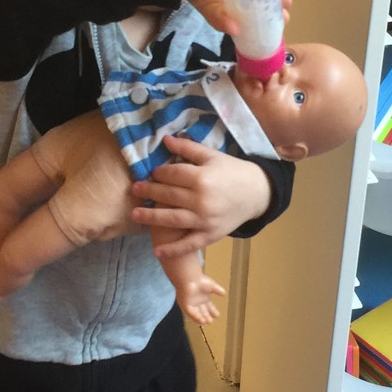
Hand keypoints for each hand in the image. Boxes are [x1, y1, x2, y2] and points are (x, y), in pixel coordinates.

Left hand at [131, 135, 271, 257]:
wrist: (257, 193)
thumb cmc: (232, 172)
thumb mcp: (212, 156)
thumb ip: (188, 148)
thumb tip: (165, 139)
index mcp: (202, 177)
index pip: (171, 174)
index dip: (159, 173)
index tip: (152, 173)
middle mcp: (201, 199)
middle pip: (168, 195)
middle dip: (149, 191)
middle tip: (134, 189)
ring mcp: (205, 219)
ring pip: (172, 219)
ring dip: (151, 217)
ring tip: (134, 215)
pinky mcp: (210, 235)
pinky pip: (189, 244)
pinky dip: (173, 249)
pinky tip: (157, 251)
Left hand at [178, 274, 225, 324]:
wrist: (190, 278)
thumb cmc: (200, 280)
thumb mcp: (212, 286)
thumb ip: (218, 290)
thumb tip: (224, 293)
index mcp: (204, 298)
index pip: (209, 307)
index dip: (213, 311)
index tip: (217, 315)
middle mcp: (197, 302)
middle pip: (203, 312)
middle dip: (207, 317)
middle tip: (211, 321)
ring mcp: (191, 304)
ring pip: (197, 314)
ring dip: (201, 318)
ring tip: (206, 322)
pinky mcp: (185, 305)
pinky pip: (190, 313)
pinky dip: (195, 316)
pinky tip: (200, 320)